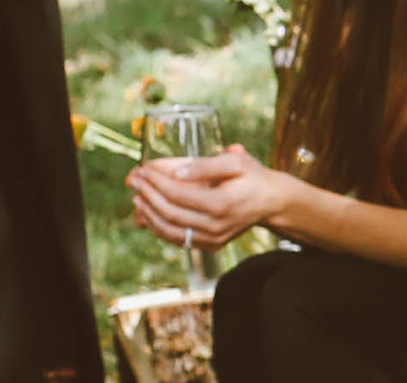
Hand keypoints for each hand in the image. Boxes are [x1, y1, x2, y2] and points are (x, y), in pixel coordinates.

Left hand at [127, 144, 285, 248]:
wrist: (272, 202)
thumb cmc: (253, 177)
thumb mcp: (236, 162)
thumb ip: (205, 165)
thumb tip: (175, 172)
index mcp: (221, 204)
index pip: (177, 194)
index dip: (156, 181)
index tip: (142, 169)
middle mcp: (215, 226)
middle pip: (169, 213)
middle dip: (147, 195)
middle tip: (134, 180)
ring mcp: (212, 239)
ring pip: (170, 231)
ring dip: (149, 215)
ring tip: (137, 198)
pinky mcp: (211, 245)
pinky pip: (178, 240)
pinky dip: (159, 228)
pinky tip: (150, 215)